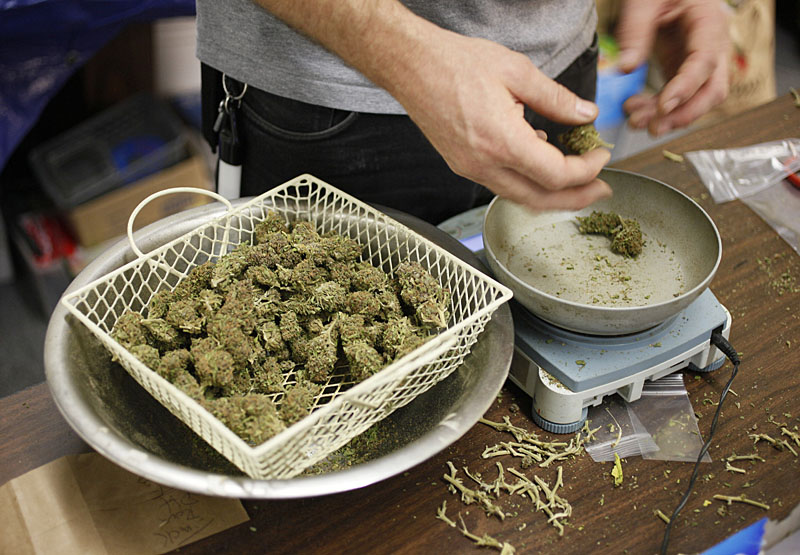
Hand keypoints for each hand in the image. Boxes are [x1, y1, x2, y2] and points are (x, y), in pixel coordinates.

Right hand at [256, 0, 611, 211]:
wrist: (411, 67)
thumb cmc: (457, 63)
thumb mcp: (517, 71)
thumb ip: (555, 99)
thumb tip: (586, 114)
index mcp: (502, 142)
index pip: (556, 175)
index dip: (586, 170)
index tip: (602, 156)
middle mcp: (484, 165)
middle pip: (540, 200)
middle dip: (576, 198)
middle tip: (601, 190)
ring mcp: (470, 169)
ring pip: (520, 198)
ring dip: (552, 196)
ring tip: (577, 183)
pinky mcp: (462, 165)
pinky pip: (502, 185)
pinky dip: (528, 183)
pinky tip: (540, 162)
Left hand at [616, 0, 728, 135]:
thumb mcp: (644, 1)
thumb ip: (635, 30)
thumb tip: (625, 68)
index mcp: (709, 23)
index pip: (705, 62)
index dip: (686, 88)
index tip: (663, 106)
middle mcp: (712, 46)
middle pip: (713, 90)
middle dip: (684, 114)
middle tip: (652, 128)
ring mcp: (700, 61)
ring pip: (696, 99)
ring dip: (668, 117)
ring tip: (634, 121)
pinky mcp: (684, 70)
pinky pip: (678, 97)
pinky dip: (658, 108)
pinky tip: (636, 110)